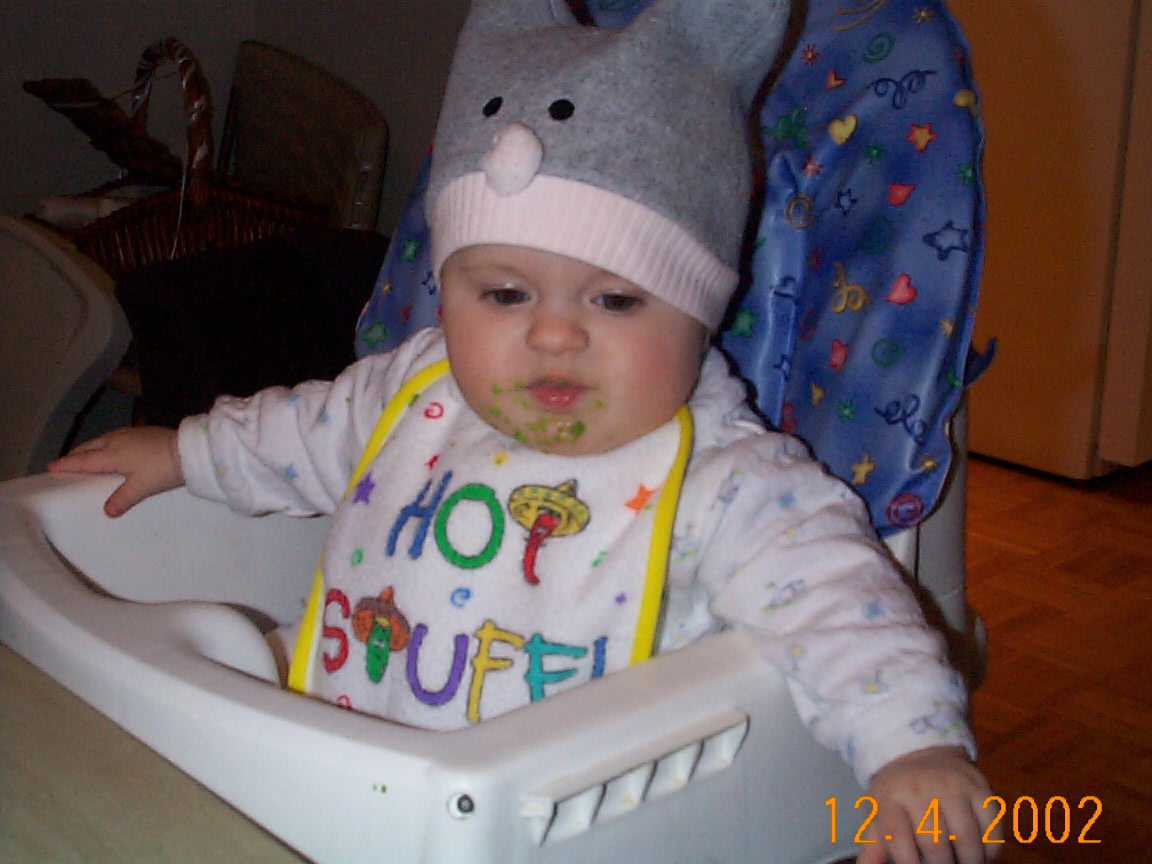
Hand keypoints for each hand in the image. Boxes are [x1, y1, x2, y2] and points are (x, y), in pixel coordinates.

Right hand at [48, 426, 183, 517]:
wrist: (188, 449)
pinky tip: (110, 448)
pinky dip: (104, 444)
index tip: (50, 467)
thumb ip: (122, 499)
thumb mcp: (141, 487)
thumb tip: (107, 512)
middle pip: (89, 447)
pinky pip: (114, 437)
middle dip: (75, 454)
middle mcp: (116, 440)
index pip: (83, 460)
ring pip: (101, 439)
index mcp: (112, 454)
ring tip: (84, 455)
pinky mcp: (141, 431)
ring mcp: (129, 433)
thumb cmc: (162, 468)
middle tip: (65, 462)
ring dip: (90, 447)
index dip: (66, 464)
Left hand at [857, 746, 1002, 863]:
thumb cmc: (897, 793)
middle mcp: (920, 788)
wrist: (919, 751)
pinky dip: (989, 850)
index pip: (897, 838)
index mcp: (890, 797)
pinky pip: (992, 828)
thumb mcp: (878, 813)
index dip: (908, 863)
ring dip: (968, 862)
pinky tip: (979, 853)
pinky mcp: (980, 787)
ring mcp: (952, 785)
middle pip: (935, 844)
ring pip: (967, 840)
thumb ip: (874, 846)